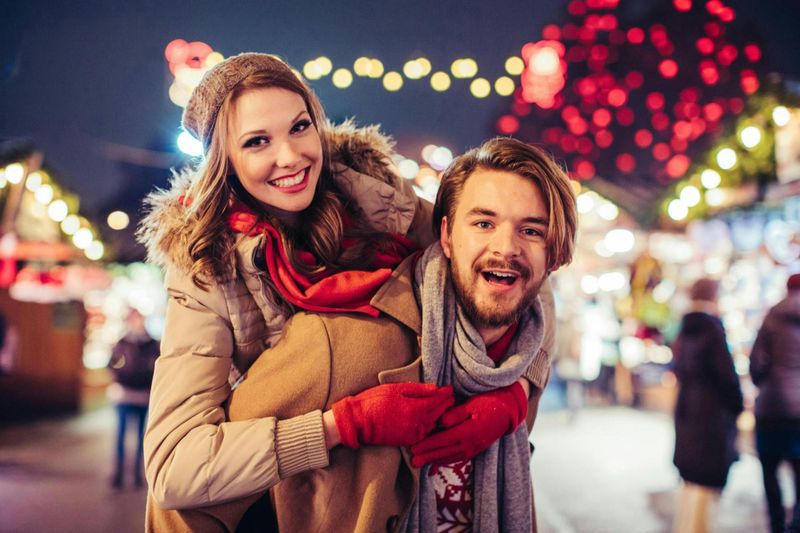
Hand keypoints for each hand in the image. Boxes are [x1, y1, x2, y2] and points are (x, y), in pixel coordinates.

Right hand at [332, 382, 454, 448]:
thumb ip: (417, 389)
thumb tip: (436, 388)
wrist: (358, 421)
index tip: (450, 388)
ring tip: (443, 407)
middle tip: (450, 397)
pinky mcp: (407, 441)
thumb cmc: (373, 401)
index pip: (438, 401)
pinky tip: (431, 420)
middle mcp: (417, 424)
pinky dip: (430, 426)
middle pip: (439, 413)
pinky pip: (425, 433)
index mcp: (415, 408)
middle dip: (446, 404)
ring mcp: (413, 434)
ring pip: (433, 424)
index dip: (446, 394)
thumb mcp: (395, 389)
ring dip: (440, 415)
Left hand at [410, 382, 527, 466]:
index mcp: (468, 432)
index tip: (414, 447)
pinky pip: (457, 459)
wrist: (507, 413)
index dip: (427, 445)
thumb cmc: (488, 404)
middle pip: (444, 452)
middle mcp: (470, 444)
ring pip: (450, 458)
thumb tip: (441, 422)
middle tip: (412, 461)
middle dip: (427, 457)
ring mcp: (473, 449)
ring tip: (420, 463)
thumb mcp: (472, 405)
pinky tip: (437, 462)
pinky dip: (445, 461)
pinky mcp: (475, 450)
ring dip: (434, 461)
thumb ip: (455, 414)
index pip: (443, 440)